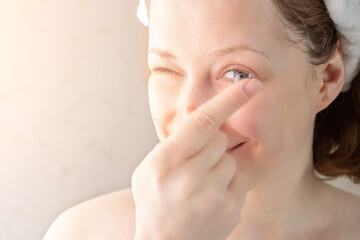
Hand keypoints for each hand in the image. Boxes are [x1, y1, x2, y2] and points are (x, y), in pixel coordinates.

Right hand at [132, 78, 261, 239]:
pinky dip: (226, 181)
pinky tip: (209, 196)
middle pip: (218, 139)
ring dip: (217, 164)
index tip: (250, 84)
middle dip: (209, 144)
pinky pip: (237, 177)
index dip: (227, 100)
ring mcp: (212, 196)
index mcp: (164, 163)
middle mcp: (189, 178)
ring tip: (199, 184)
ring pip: (229, 158)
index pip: (201, 123)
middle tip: (194, 163)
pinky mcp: (230, 208)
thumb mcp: (151, 166)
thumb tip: (197, 109)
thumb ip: (174, 139)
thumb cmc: (155, 200)